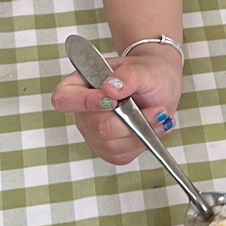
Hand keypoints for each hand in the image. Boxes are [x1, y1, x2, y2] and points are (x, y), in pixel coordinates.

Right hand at [51, 47, 182, 164]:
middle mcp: (83, 111)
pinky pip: (120, 155)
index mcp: (81, 84)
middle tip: (157, 109)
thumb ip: (128, 76)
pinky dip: (141, 144)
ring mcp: (93, 133)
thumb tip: (110, 88)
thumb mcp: (143, 69)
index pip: (64, 98)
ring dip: (141, 133)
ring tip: (158, 116)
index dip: (85, 102)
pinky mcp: (107, 149)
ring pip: (111, 145)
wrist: (161, 86)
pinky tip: (152, 128)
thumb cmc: (147, 73)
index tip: (113, 100)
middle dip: (131, 119)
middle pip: (98, 126)